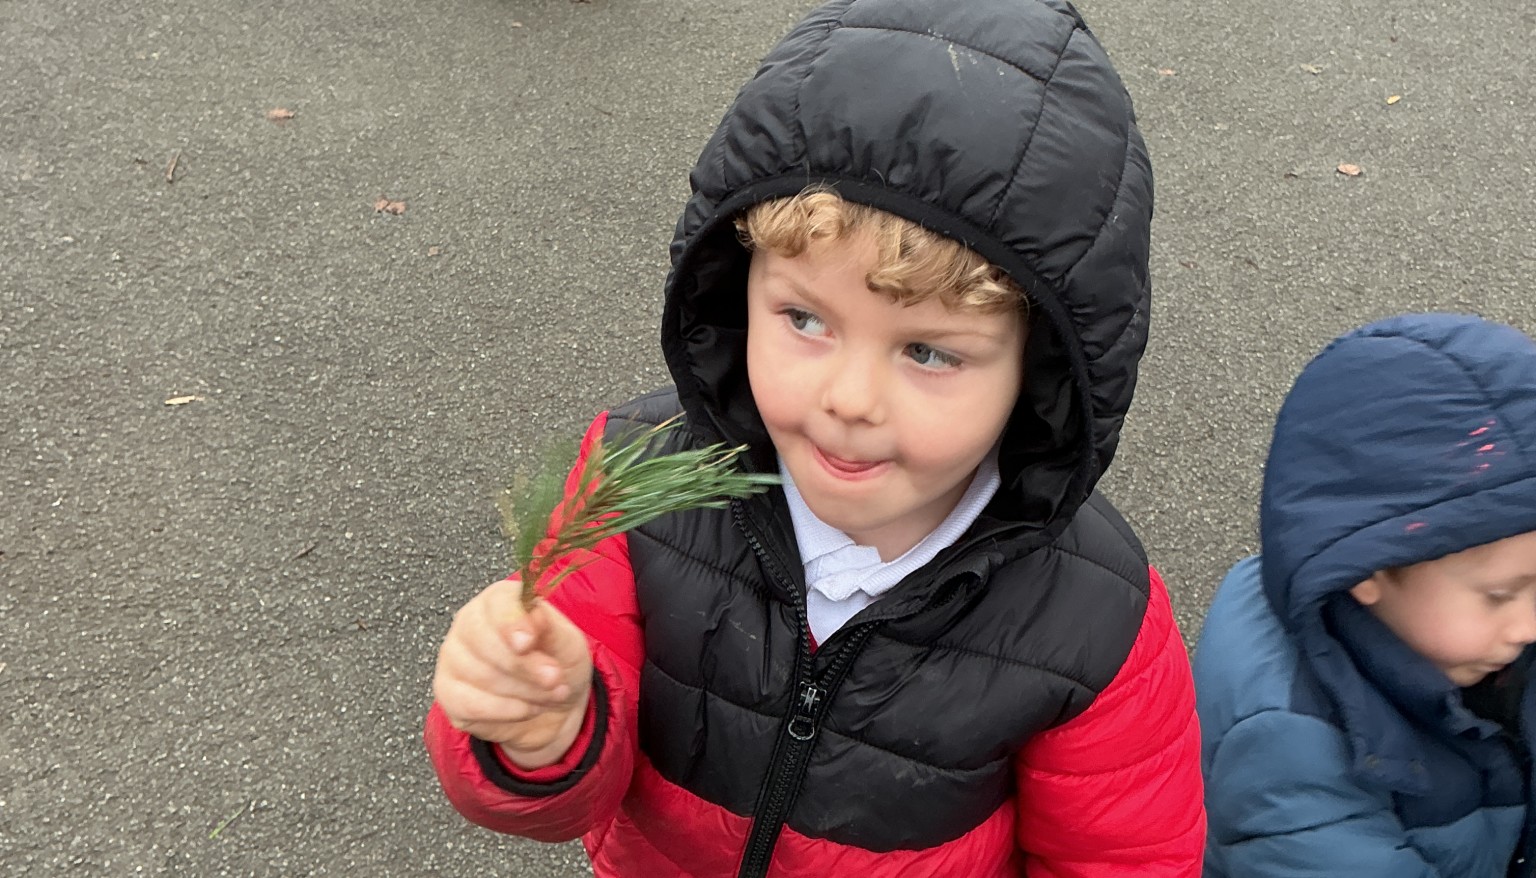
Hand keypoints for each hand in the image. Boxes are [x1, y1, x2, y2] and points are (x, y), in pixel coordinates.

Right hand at [432, 578, 593, 768]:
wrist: (556, 707)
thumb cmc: (557, 664)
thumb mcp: (567, 644)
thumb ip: (551, 629)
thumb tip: (535, 614)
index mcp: (499, 601)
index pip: (496, 604)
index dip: (511, 623)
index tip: (528, 642)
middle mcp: (469, 623)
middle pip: (484, 641)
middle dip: (525, 666)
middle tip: (555, 679)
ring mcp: (453, 658)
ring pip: (481, 675)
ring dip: (524, 691)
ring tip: (551, 694)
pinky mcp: (448, 693)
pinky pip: (471, 704)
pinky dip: (506, 711)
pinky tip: (528, 709)